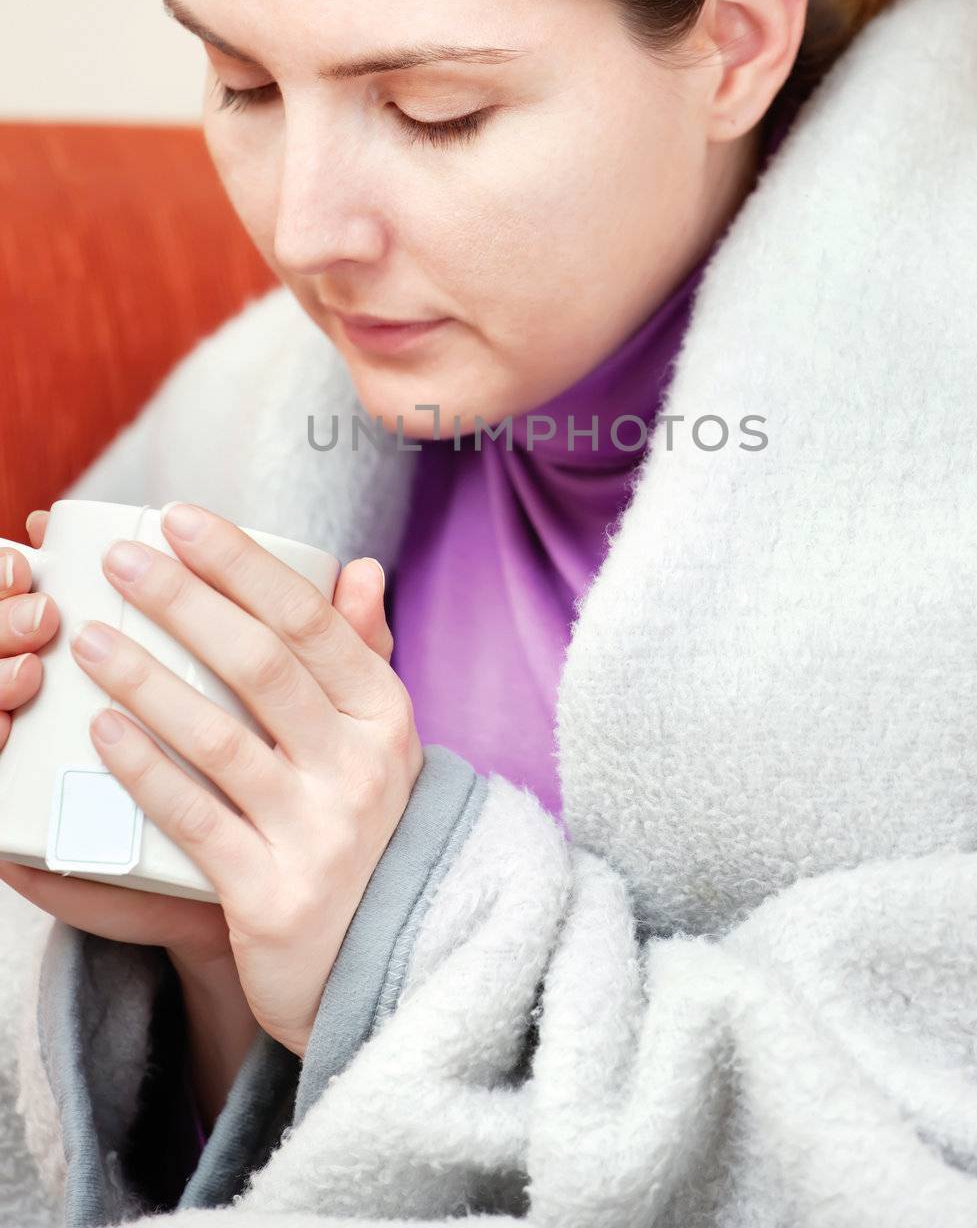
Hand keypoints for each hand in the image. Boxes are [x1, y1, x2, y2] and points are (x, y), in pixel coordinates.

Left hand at [0, 503, 419, 1058]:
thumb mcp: (381, 742)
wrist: (385, 960)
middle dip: (183, 601)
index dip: (241, 563)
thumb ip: (362, 654)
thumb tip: (361, 568)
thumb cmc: (367, 830)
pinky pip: (193, 818)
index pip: (309, 619)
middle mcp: (362, 765)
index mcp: (385, 713)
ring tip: (88, 638)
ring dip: (146, 677)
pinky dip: (143, 770)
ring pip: (219, 735)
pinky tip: (100, 729)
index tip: (180, 518)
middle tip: (119, 560)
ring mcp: (320, 830)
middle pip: (261, 663)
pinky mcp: (273, 893)